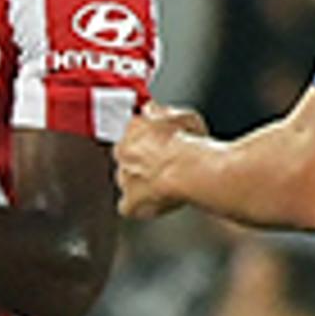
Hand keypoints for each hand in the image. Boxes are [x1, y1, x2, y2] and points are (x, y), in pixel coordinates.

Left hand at [116, 101, 207, 218]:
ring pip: (126, 180)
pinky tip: (152, 204)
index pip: (131, 132)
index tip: (156, 144)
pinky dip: (138, 207)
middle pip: (126, 156)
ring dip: (139, 182)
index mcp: (134, 127)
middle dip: (139, 161)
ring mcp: (125, 177)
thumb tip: (152, 108)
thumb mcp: (182, 114)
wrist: (190, 170)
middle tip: (160, 164)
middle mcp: (124, 151)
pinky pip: (128, 206)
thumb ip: (162, 112)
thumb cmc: (188, 142)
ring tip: (161, 185)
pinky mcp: (131, 201)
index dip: (145, 140)